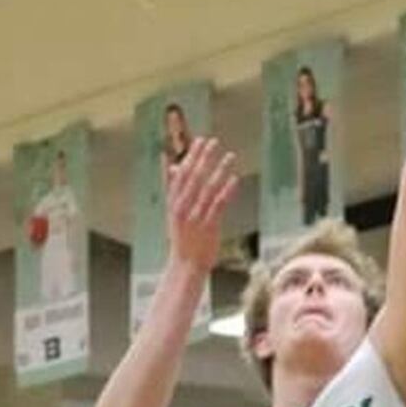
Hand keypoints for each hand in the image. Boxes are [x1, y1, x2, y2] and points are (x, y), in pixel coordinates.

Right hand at [164, 137, 238, 275]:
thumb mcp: (173, 211)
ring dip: (219, 170)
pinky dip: (227, 190)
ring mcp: (195, 216)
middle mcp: (183, 207)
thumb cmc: (182, 237)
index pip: (181, 174)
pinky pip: (219, 204)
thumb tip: (171, 164)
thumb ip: (171, 187)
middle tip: (214, 142)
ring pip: (207, 188)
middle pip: (193, 177)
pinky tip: (235, 179)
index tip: (201, 141)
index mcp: (173, 202)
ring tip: (229, 156)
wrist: (186, 265)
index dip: (191, 156)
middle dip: (204, 158)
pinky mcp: (209, 226)